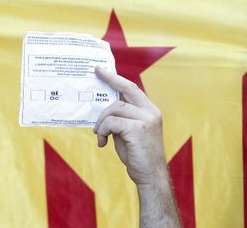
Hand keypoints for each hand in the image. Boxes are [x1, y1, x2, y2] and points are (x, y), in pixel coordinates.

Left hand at [93, 66, 166, 184]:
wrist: (150, 176)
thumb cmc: (138, 155)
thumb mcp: (130, 132)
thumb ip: (122, 119)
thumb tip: (105, 110)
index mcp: (150, 111)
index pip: (132, 89)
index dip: (117, 78)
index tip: (103, 70)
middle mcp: (150, 112)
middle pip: (126, 90)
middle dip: (110, 80)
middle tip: (96, 74)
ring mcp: (146, 119)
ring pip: (115, 108)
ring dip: (102, 121)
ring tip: (99, 134)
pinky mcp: (137, 129)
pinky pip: (111, 122)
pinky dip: (102, 131)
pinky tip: (102, 142)